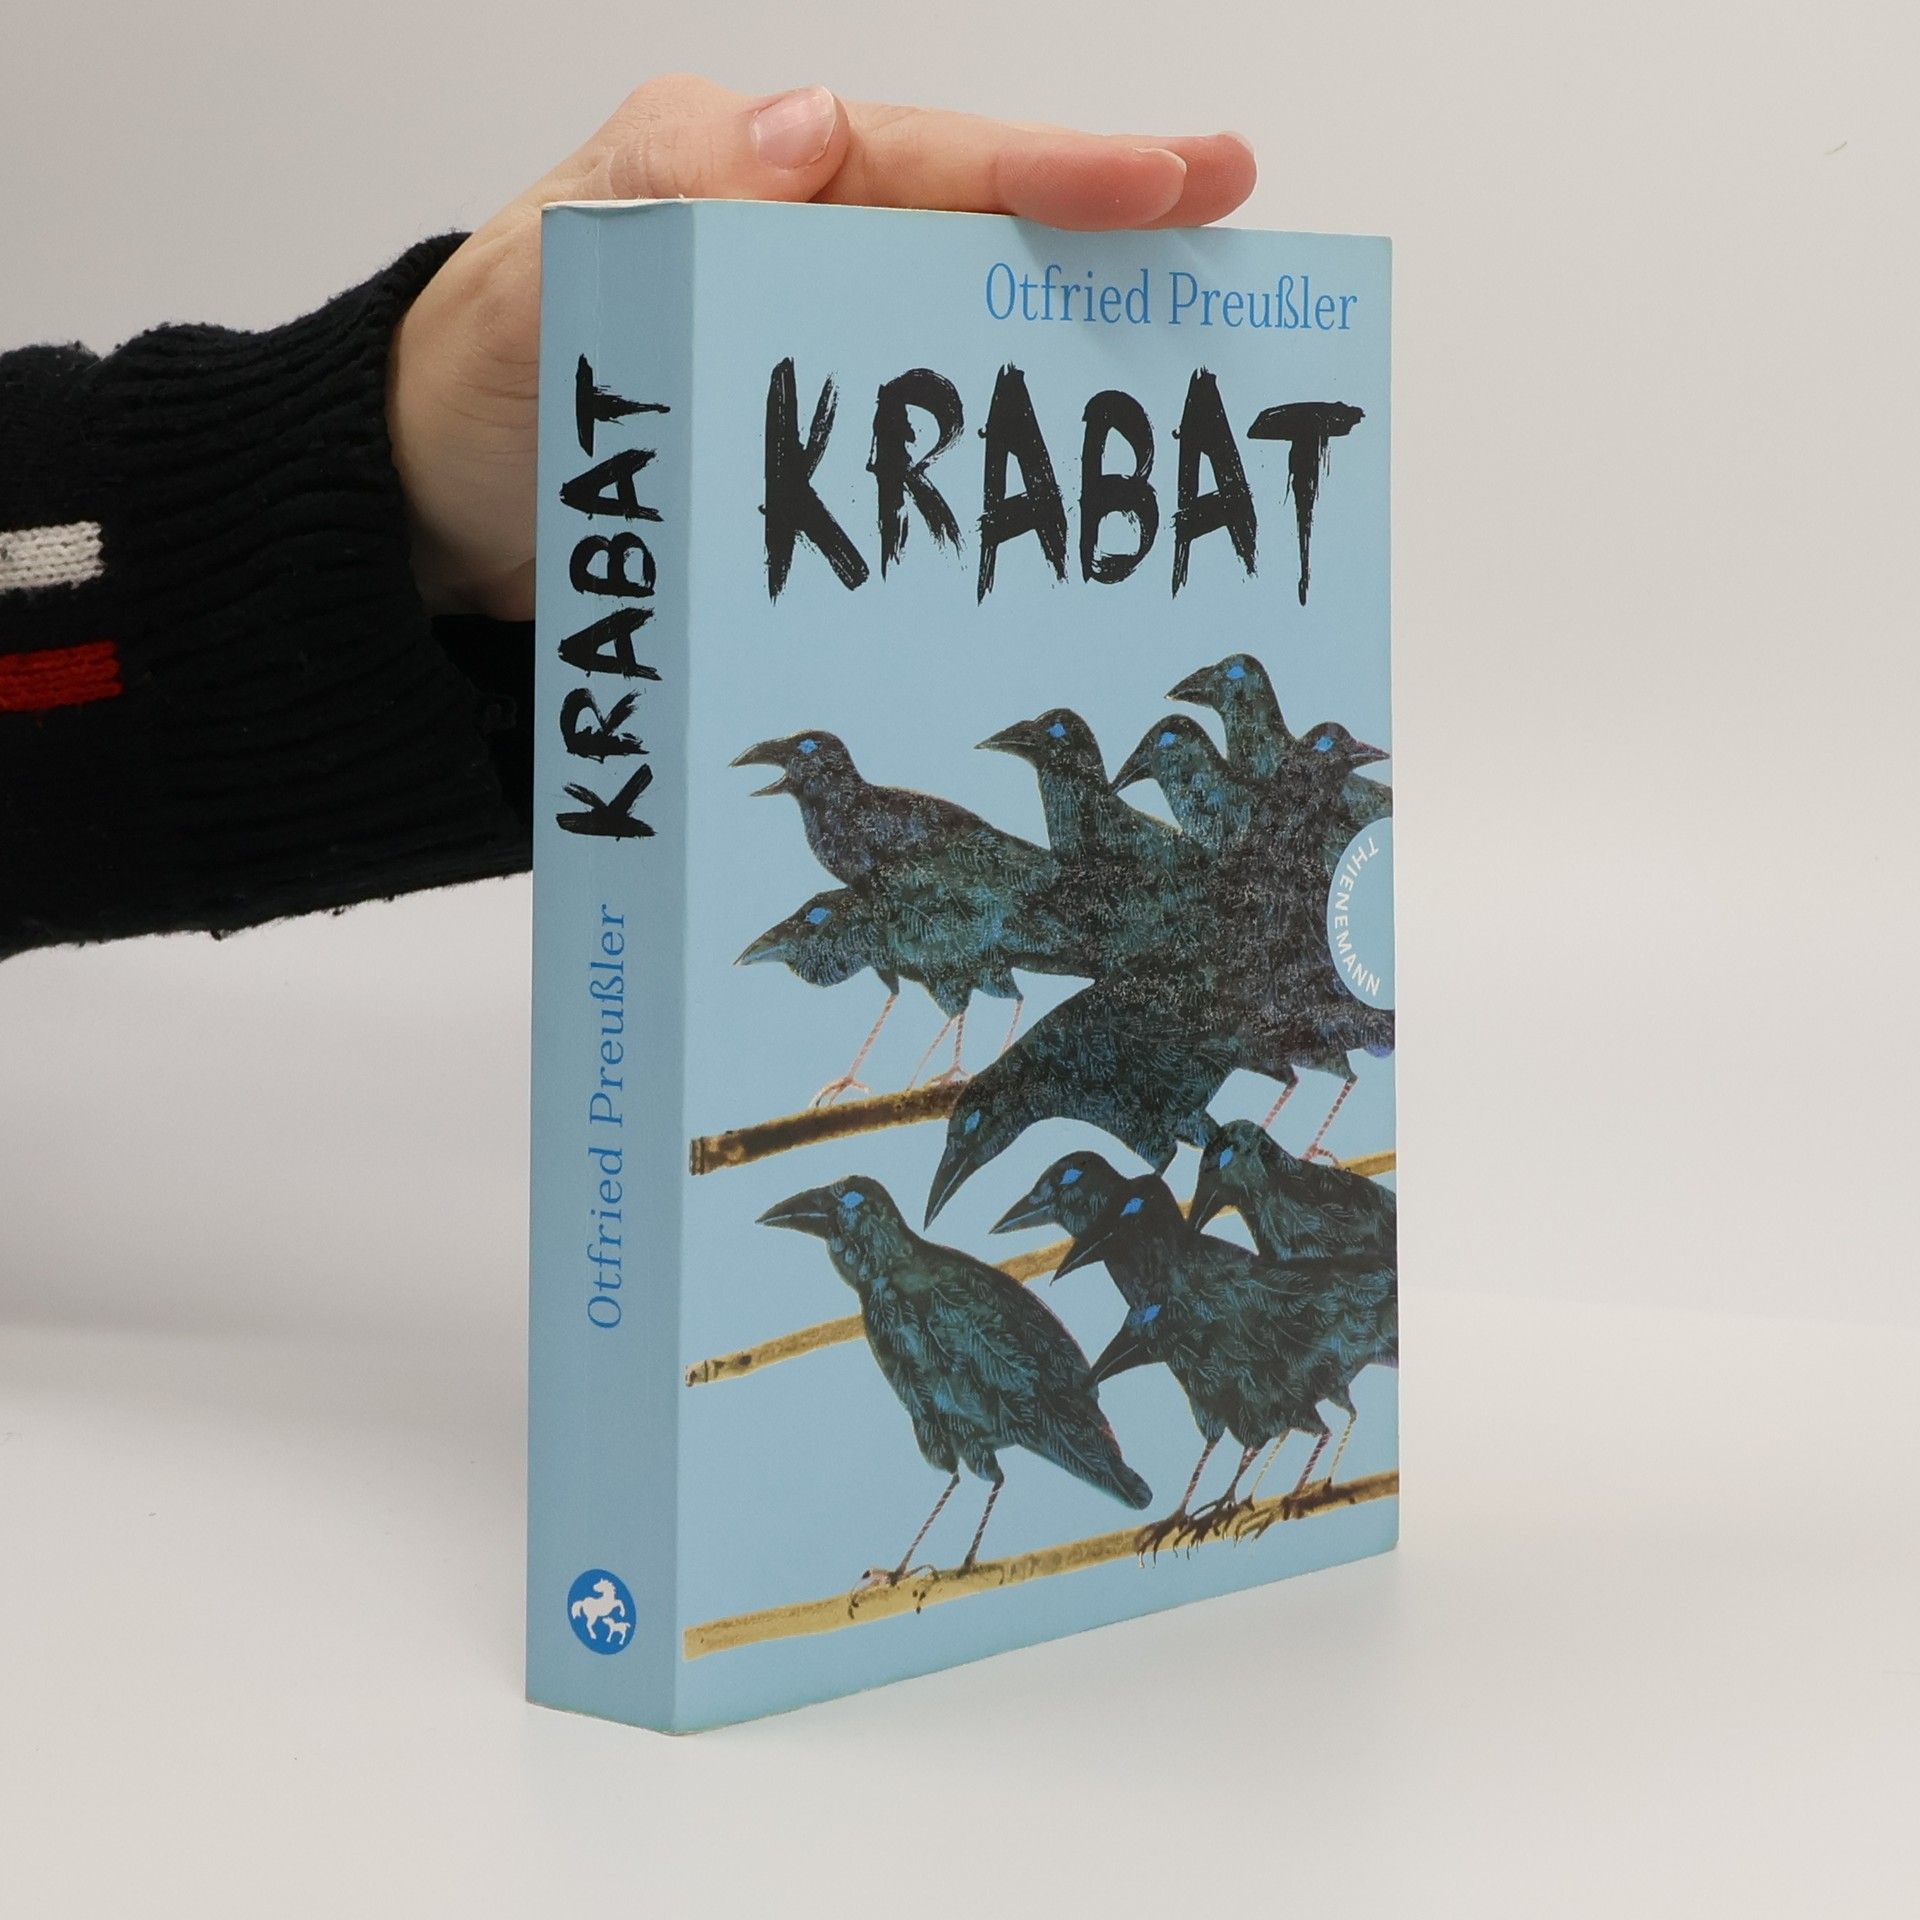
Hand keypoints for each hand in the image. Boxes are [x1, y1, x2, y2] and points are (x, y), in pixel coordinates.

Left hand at [388, 76, 1255, 618]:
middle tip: (1239, 223)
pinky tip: (1064, 486)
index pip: (920, 157)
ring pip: (967, 330)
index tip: (1170, 183)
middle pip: (977, 228)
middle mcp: (797, 250)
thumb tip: (812, 135)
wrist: (435, 522)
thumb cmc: (471, 386)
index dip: (1048, 169)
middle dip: (1106, 225)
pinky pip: (925, 438)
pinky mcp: (815, 453)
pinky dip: (996, 453)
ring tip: (1193, 353)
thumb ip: (653, 197)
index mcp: (743, 178)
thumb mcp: (534, 279)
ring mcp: (813, 357)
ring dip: (1071, 342)